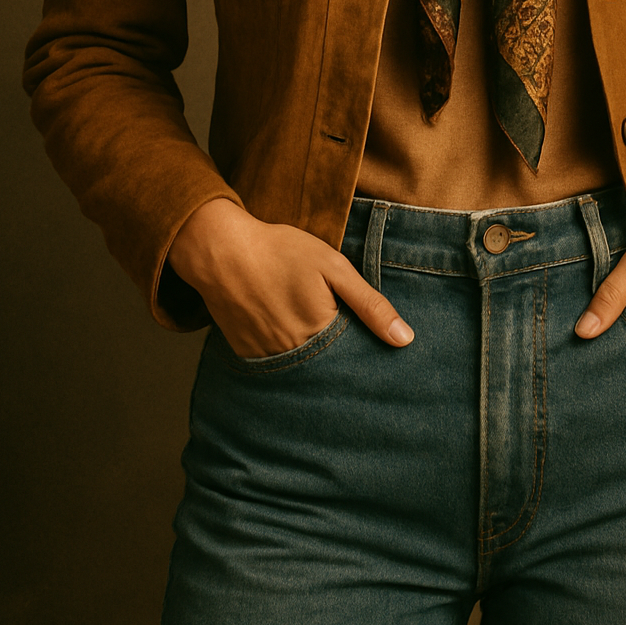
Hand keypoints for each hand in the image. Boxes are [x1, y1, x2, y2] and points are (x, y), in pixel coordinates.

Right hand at [167, 198, 413, 356]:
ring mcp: (267, 359)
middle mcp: (294, 356)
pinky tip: (288, 338)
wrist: (221, 250)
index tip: (376, 358)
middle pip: (328, 372)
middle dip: (340, 366)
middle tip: (342, 347)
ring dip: (313, 366)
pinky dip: (285, 360)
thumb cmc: (281, 252)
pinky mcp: (246, 355)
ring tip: (316, 344)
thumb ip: (369, 304)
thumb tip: (405, 339)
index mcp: (321, 334)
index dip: (366, 358)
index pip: (355, 362)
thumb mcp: (333, 267)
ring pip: (301, 374)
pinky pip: (274, 368)